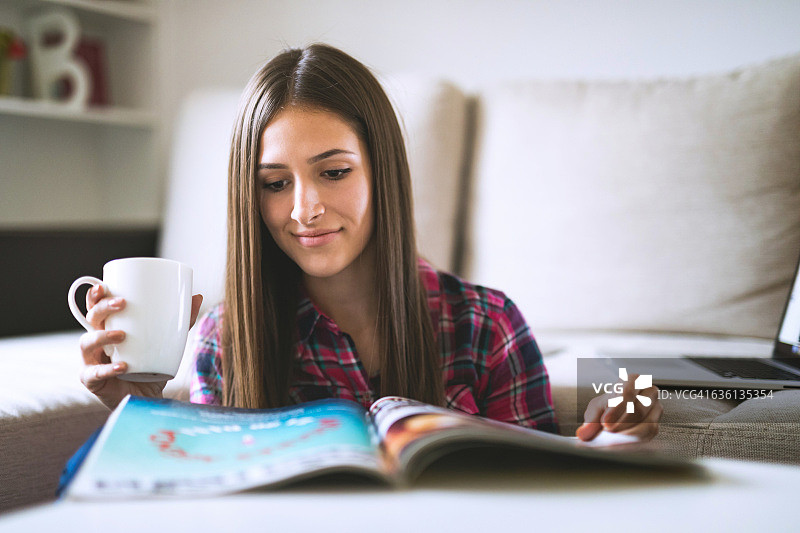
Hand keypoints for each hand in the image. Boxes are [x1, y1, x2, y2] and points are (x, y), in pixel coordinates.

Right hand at [78, 284, 203, 409]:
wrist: (148, 400)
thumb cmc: (151, 367)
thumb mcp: (168, 342)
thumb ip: (181, 322)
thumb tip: (198, 296)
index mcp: (109, 328)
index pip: (96, 307)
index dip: (95, 295)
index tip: (103, 285)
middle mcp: (96, 342)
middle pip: (90, 319)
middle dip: (102, 308)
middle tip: (122, 303)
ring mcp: (91, 361)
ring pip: (86, 343)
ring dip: (102, 335)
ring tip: (122, 335)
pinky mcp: (92, 381)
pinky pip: (94, 373)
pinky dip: (107, 369)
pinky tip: (122, 366)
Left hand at [576, 372, 661, 441]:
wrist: (617, 415)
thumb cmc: (607, 408)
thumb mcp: (595, 410)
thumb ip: (590, 420)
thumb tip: (584, 434)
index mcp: (632, 380)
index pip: (627, 390)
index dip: (616, 408)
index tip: (605, 422)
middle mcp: (648, 391)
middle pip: (639, 408)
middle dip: (622, 423)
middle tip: (609, 432)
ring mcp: (656, 407)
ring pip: (647, 423)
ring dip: (628, 434)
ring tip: (614, 439)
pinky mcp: (657, 422)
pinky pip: (649, 433)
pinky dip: (635, 440)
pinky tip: (623, 443)